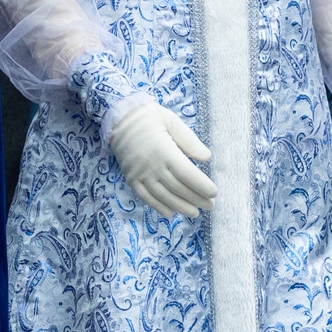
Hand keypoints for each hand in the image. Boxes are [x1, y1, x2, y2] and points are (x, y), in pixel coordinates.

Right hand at [108, 98, 215, 218]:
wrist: (118, 119)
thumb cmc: (149, 118)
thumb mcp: (172, 121)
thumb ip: (190, 141)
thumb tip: (207, 157)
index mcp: (164, 150)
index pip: (187, 173)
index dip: (201, 185)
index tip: (213, 192)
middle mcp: (152, 165)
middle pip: (178, 188)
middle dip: (196, 199)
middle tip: (210, 205)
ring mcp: (140, 174)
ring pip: (163, 196)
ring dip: (180, 207)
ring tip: (194, 213)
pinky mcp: (131, 179)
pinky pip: (145, 197)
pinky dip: (158, 207)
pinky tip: (171, 213)